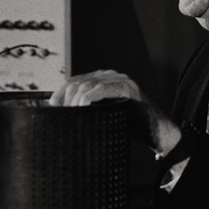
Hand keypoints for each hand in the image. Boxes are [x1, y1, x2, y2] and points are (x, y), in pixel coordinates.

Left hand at [49, 69, 181, 156]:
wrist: (156, 133)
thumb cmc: (130, 127)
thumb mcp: (103, 116)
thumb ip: (87, 111)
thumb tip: (62, 117)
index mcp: (103, 80)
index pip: (74, 80)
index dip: (60, 93)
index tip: (53, 107)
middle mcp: (110, 76)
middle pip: (77, 81)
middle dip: (65, 98)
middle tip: (61, 115)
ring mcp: (120, 79)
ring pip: (86, 85)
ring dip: (74, 101)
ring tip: (72, 116)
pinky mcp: (127, 87)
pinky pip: (100, 89)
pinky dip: (88, 99)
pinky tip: (82, 109)